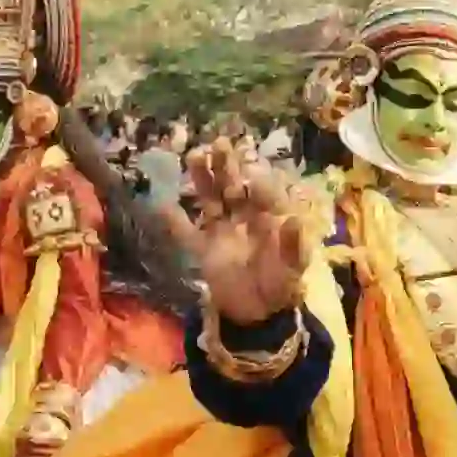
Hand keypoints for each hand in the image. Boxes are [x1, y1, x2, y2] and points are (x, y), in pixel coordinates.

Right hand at [162, 138, 308, 325]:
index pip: (263, 194)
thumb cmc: (281, 285)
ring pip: (211, 200)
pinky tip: (161, 205)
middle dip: (227, 167)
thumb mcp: (294, 268)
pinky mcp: (204, 249)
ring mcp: (222, 231)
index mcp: (269, 218)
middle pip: (234, 187)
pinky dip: (174, 221)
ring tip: (194, 155)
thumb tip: (295, 221)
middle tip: (219, 143)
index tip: (251, 173)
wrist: (258, 314)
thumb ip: (294, 246)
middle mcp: (244, 218)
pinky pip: (187, 233)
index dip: (257, 182)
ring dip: (203, 180)